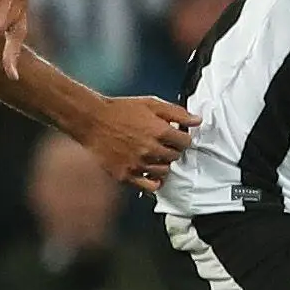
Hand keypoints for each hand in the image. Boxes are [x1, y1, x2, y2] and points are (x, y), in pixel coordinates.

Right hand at [80, 95, 199, 192]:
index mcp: (159, 131)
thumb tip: (197, 120)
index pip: (186, 142)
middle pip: (176, 157)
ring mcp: (139, 164)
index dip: (183, 138)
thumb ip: (176, 112)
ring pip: (164, 171)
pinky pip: (149, 185)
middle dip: (172, 150)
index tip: (177, 137)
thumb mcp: (150, 104)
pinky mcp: (127, 175)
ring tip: (153, 155)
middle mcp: (151, 149)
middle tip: (163, 144)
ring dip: (163, 164)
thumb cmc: (119, 110)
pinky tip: (149, 172)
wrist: (92, 121)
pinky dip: (153, 180)